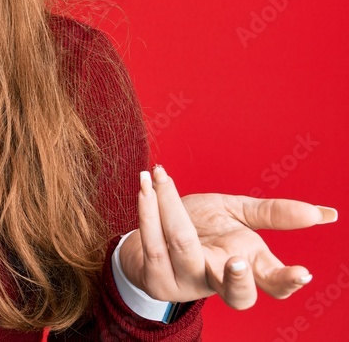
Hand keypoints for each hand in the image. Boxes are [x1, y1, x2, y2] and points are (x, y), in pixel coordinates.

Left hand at [118, 164, 337, 308]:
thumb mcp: (239, 215)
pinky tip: (147, 185)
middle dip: (238, 280)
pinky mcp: (157, 276)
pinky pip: (153, 242)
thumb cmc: (204, 227)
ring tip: (160, 177)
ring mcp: (187, 281)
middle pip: (236, 295)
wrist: (157, 234)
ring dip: (169, 208)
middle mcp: (219, 279)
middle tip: (238, 260)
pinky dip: (148, 209)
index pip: (273, 283)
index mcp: (246, 265)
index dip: (287, 281)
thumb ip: (274, 213)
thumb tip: (325, 214)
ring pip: (181, 247)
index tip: (303, 272)